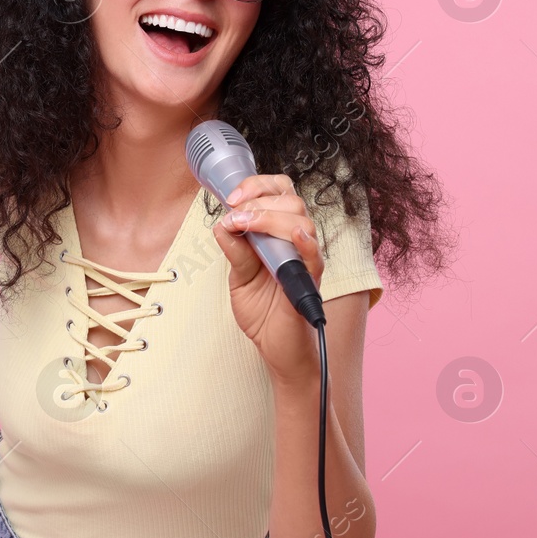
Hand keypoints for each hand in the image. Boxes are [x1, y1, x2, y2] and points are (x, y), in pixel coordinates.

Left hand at [212, 174, 322, 389]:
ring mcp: (304, 262)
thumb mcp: (238, 279)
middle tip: (235, 211)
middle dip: (259, 198)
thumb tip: (221, 225)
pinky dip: (305, 243)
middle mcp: (295, 244)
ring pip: (301, 222)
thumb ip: (234, 253)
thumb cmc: (263, 314)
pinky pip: (314, 259)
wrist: (276, 351)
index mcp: (278, 237)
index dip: (258, 186)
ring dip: (269, 217)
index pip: (280, 194)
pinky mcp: (309, 284)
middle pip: (291, 201)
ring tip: (246, 224)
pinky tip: (294, 235)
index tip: (232, 197)